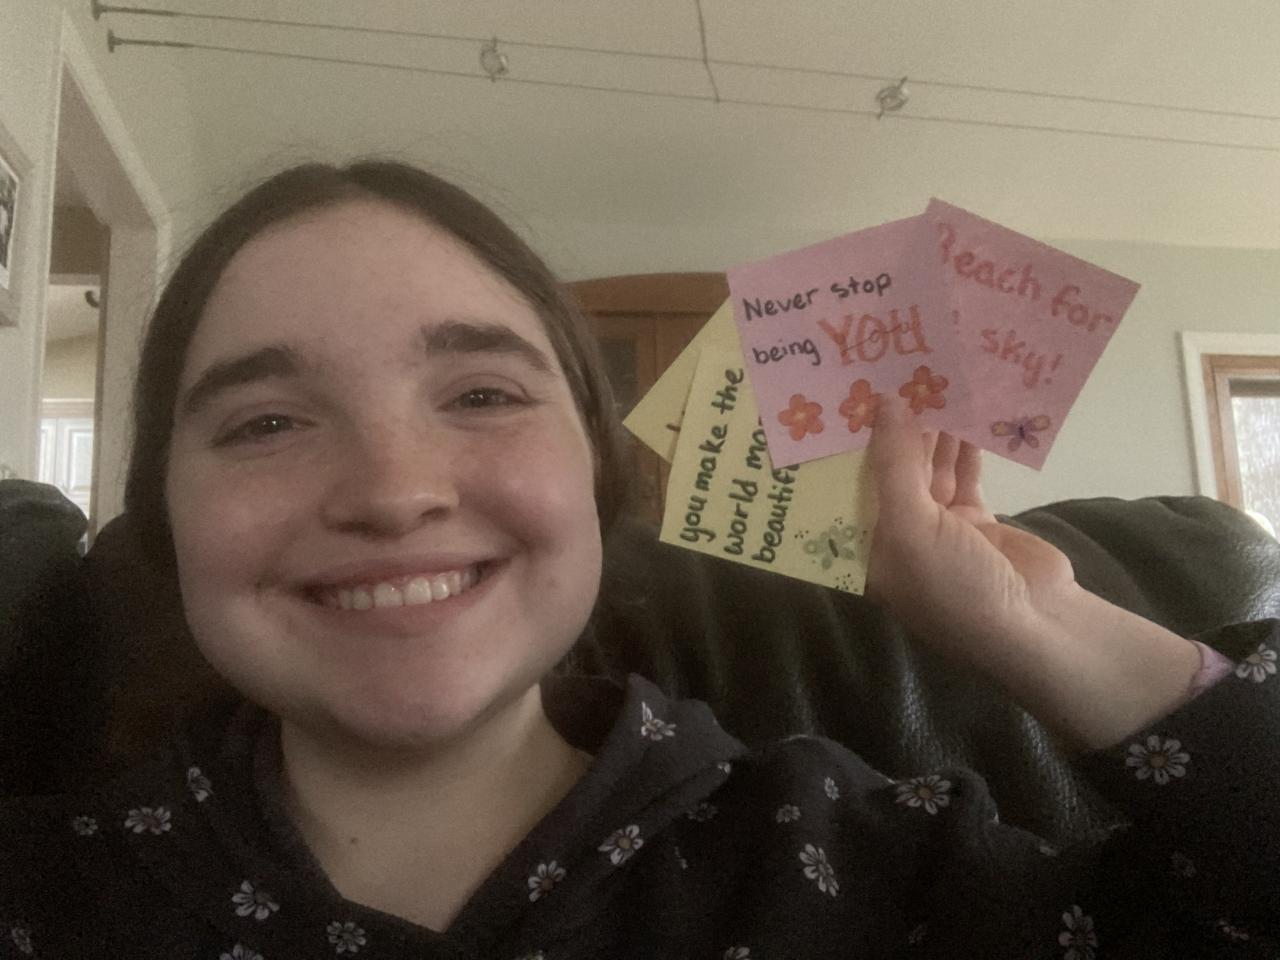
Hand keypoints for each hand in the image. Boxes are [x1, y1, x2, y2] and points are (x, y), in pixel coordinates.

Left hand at [865, 402, 1076, 651]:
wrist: (1035, 623)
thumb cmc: (953, 585)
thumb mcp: (910, 526)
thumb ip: (895, 464)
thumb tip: (885, 402)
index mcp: (866, 550)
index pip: (844, 489)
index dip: (843, 447)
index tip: (841, 398)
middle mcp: (897, 537)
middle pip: (886, 474)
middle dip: (889, 431)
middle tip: (889, 377)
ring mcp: (939, 528)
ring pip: (928, 468)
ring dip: (930, 432)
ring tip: (927, 383)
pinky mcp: (977, 519)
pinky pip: (964, 473)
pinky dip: (965, 446)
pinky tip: (964, 411)